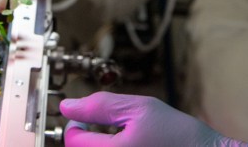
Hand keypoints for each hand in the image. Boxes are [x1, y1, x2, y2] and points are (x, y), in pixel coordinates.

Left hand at [59, 92, 247, 146]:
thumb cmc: (179, 135)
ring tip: (125, 139)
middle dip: (90, 138)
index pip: (73, 140)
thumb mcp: (140, 109)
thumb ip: (100, 106)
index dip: (78, 123)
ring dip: (103, 146)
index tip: (91, 117)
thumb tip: (68, 106)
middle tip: (112, 128)